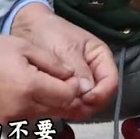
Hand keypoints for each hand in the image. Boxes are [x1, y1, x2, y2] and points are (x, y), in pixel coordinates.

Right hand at [0, 30, 84, 123]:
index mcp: (30, 87)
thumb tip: (72, 76)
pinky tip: (22, 93)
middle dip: (65, 97)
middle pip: (59, 110)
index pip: (68, 96)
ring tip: (38, 85)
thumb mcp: (24, 47)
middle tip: (60, 82)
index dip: (75, 87)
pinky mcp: (3, 124)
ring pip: (44, 116)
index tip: (71, 78)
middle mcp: (22, 109)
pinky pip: (27, 118)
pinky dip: (32, 108)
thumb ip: (52, 63)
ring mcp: (11, 119)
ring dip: (49, 103)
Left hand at [9, 3, 118, 119]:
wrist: (28, 30)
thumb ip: (78, 69)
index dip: (101, 94)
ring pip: (86, 104)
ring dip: (76, 109)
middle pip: (100, 97)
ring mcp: (81, 83)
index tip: (86, 99)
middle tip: (71, 106)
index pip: (111, 82)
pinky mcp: (67, 91)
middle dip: (87, 104)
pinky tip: (55, 107)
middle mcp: (94, 73)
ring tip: (61, 107)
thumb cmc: (50, 33)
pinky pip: (72, 104)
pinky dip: (66, 108)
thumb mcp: (66, 48)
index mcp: (101, 58)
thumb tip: (87, 92)